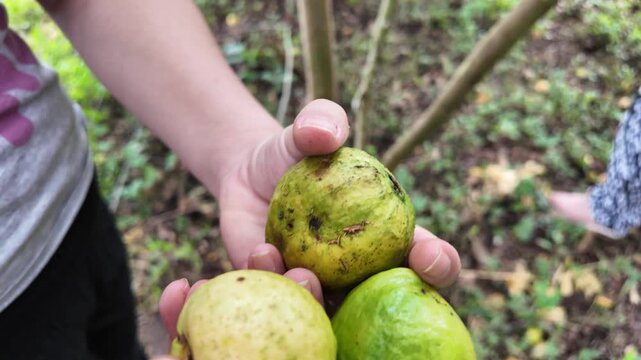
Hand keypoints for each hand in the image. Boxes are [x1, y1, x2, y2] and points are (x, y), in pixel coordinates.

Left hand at [215, 99, 459, 300]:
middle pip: (390, 303)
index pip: (426, 257)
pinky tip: (261, 250)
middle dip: (389, 307)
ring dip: (320, 299)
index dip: (439, 264)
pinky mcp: (285, 293)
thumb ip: (322, 120)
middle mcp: (361, 271)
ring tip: (301, 271)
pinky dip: (277, 281)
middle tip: (359, 282)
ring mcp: (324, 287)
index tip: (429, 257)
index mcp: (387, 234)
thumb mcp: (308, 130)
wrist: (246, 175)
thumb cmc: (293, 155)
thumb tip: (325, 133)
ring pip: (332, 312)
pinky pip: (286, 299)